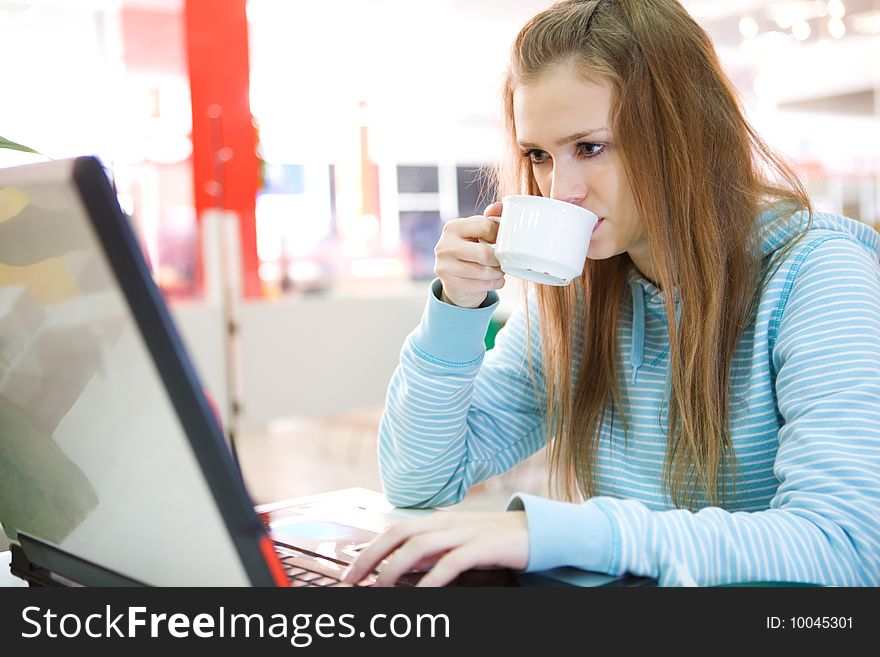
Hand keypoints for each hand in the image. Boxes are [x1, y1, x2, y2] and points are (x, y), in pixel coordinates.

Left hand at [342, 510, 528, 586]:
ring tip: (379, 588)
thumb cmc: (495, 540)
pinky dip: (433, 578)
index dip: (370, 549)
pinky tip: (422, 593)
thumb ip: (431, 552)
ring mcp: (465, 533)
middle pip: (399, 534)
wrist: (537, 531)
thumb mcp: (457, 544)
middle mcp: (447, 523)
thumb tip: (402, 566)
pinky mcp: (484, 546)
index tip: (351, 571)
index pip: (395, 530)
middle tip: (352, 580)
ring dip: (394, 568)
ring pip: (419, 545)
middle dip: (372, 557)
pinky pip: (452, 562)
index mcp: (438, 521)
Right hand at [435, 202, 504, 307]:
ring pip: (484, 272)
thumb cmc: (472, 252)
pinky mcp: (450, 284)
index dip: (499, 235)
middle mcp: (444, 245)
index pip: (485, 226)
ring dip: (498, 273)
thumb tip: (499, 206)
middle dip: (498, 259)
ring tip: (498, 271)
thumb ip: (490, 219)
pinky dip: (494, 284)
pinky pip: (481, 285)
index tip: (501, 242)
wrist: (457, 282)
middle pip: (484, 253)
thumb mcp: (478, 234)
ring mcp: (444, 266)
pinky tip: (493, 281)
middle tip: (502, 260)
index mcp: (453, 227)